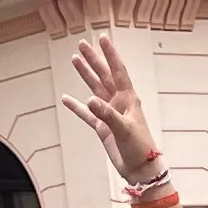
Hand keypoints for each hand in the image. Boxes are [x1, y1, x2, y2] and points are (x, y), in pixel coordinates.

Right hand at [62, 33, 166, 176]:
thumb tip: (89, 100)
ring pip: (94, 90)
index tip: (102, 38)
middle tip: (82, 44)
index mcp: (128, 99)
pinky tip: (67, 99)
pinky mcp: (103, 128)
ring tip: (75, 60)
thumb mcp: (124, 129)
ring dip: (85, 75)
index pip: (118, 71)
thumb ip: (107, 114)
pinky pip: (87, 114)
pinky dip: (76, 107)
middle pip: (103, 76)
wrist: (140, 169)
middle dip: (93, 60)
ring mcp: (109, 114)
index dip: (110, 54)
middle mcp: (119, 103)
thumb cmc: (140, 148)